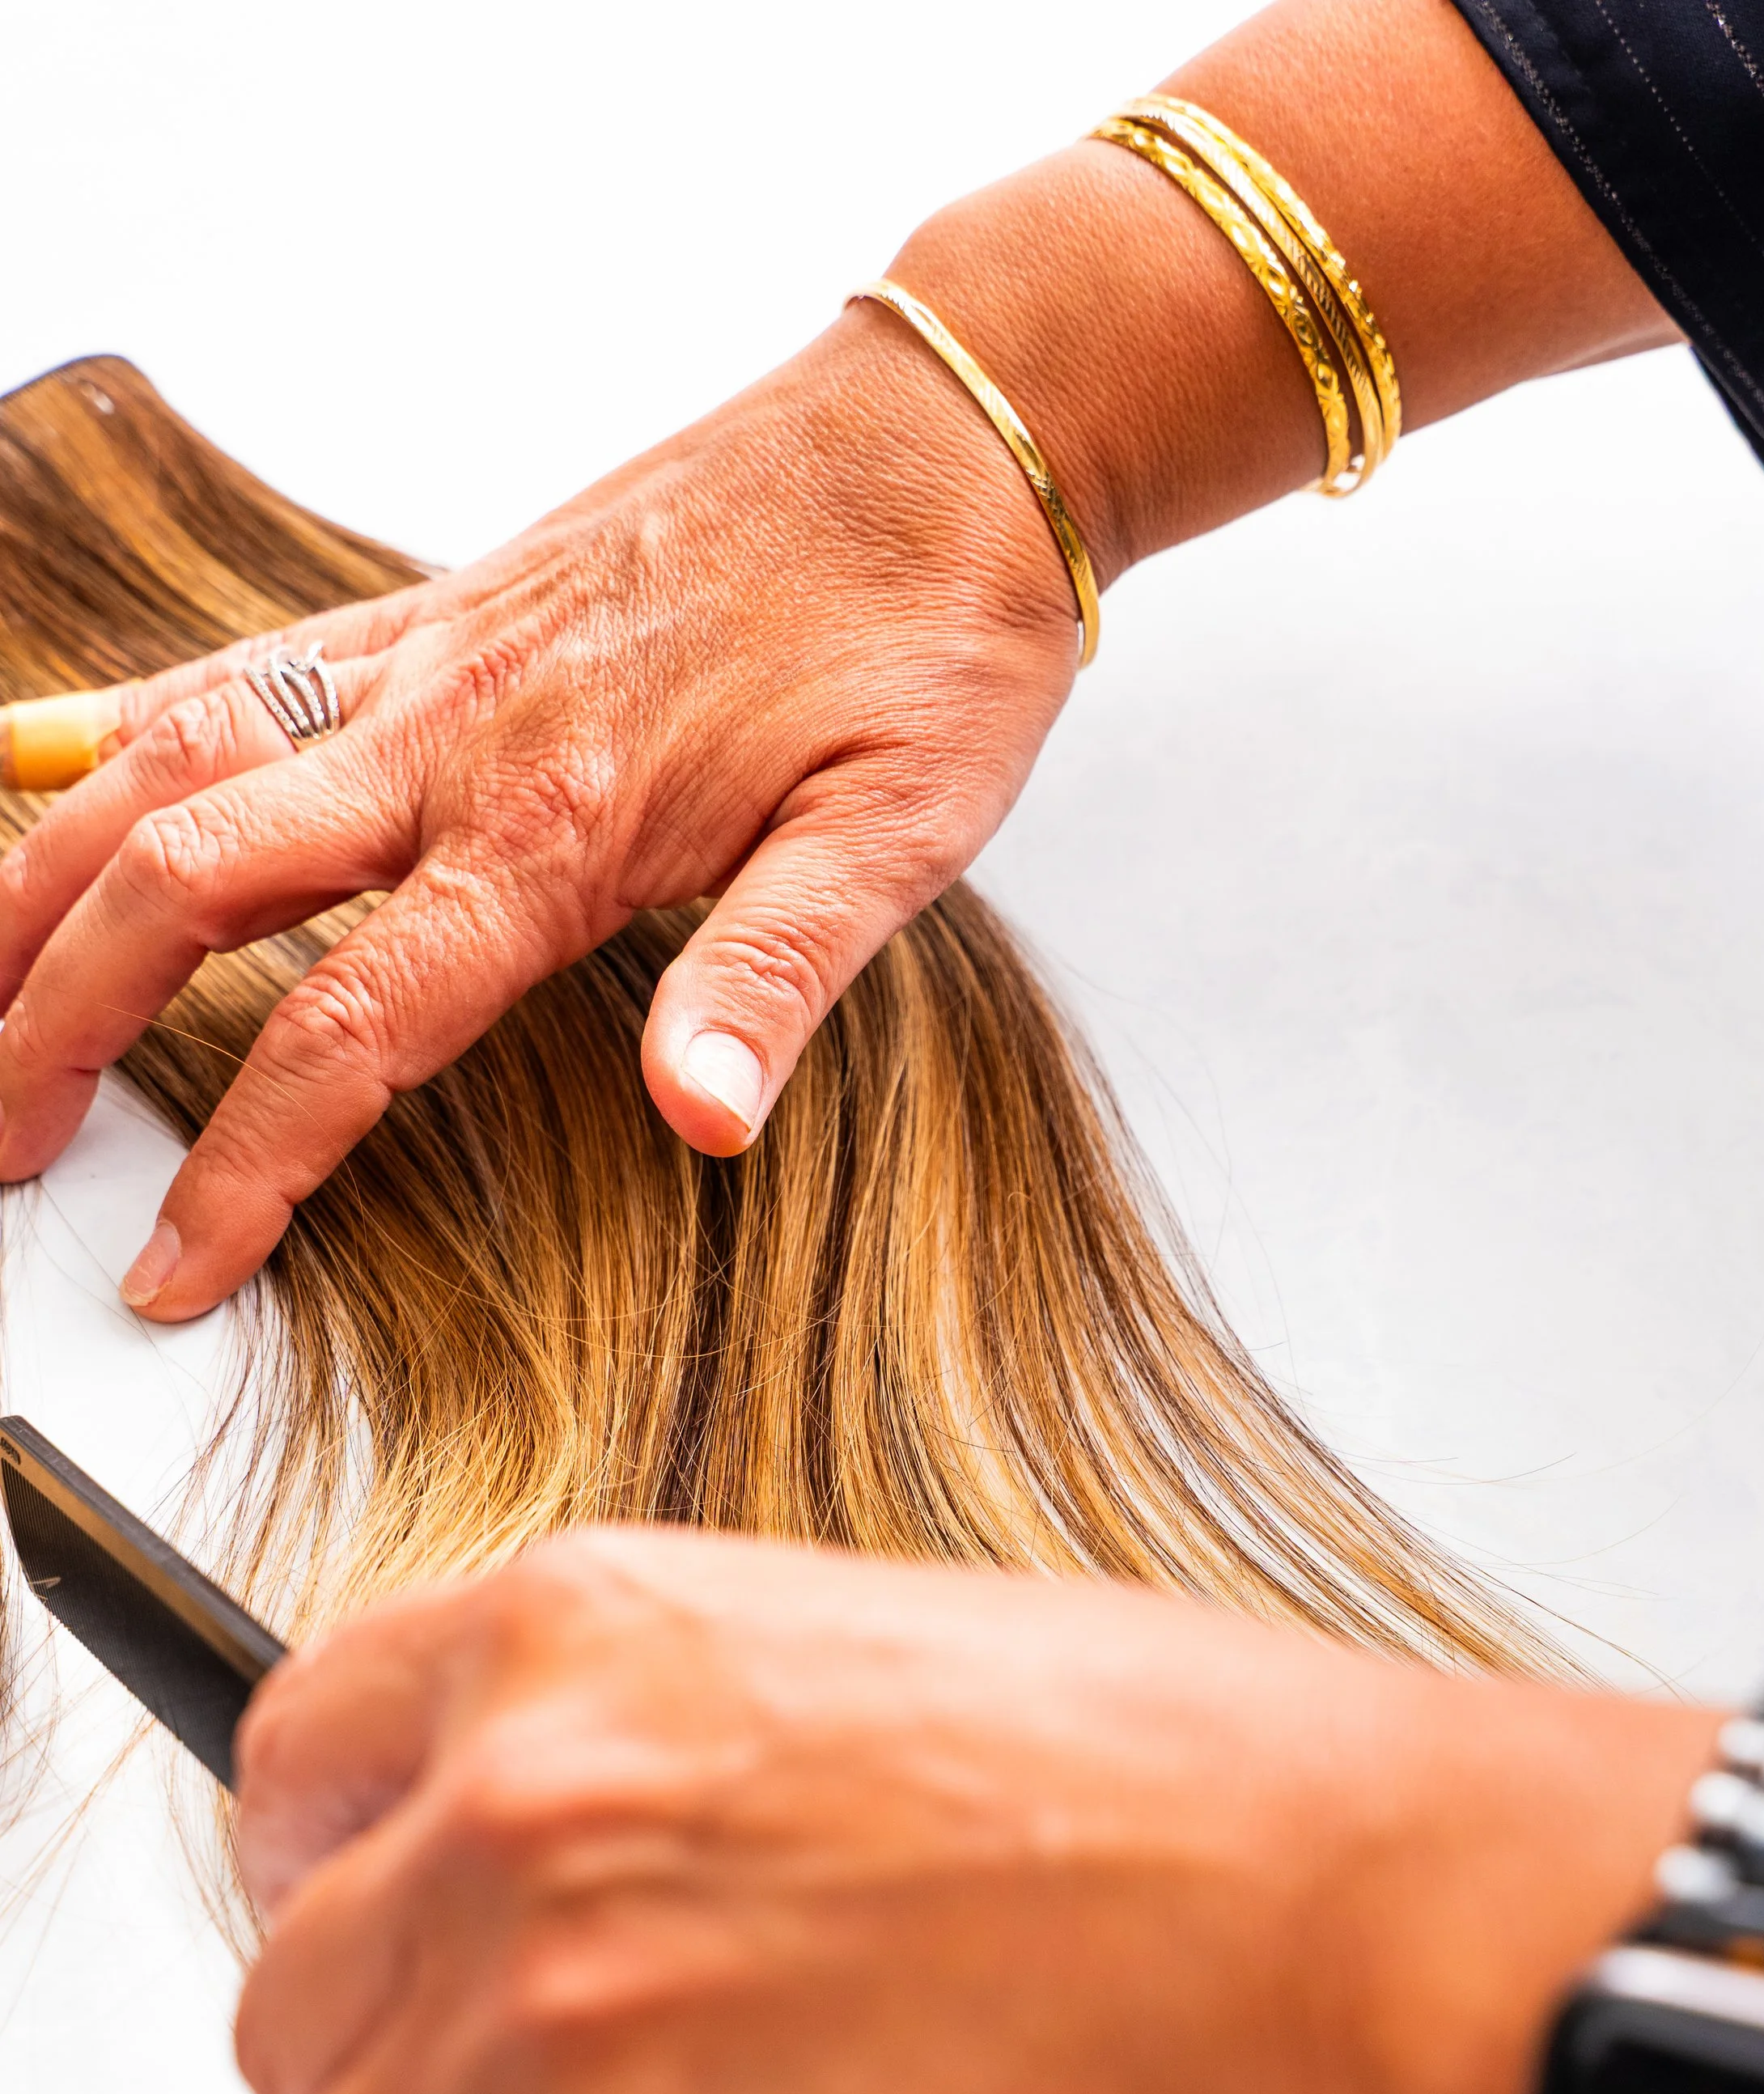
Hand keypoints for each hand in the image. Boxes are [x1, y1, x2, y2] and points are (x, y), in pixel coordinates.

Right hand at [0, 308, 1079, 1319]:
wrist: (947, 436)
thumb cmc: (932, 635)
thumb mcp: (900, 832)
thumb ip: (775, 976)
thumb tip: (699, 1118)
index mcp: (558, 822)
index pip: (346, 1026)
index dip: (244, 1165)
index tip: (176, 1265)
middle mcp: (456, 732)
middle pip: (187, 883)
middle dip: (59, 1018)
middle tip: (4, 1137)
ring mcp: (428, 657)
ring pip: (169, 761)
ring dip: (45, 877)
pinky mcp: (434, 606)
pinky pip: (234, 669)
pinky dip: (117, 729)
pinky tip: (50, 769)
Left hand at [232, 1528, 1712, 2093]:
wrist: (1370, 1946)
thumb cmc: (1191, 1801)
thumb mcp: (860, 1660)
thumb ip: (640, 1752)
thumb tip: (518, 1881)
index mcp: (574, 1642)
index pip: (285, 1775)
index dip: (336, 1890)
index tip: (398, 1956)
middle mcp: (521, 1821)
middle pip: (293, 2026)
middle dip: (421, 2093)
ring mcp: (567, 2037)